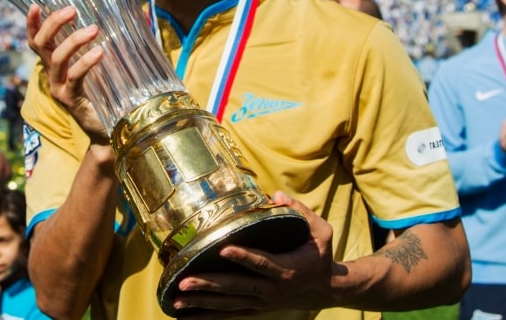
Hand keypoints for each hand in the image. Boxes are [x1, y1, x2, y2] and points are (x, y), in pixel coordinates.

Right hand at [26, 4, 106, 140]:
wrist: (110, 126)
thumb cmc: (106, 89)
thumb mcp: (98, 63)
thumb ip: (96, 44)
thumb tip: (110, 16)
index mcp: (55, 63)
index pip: (37, 41)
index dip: (32, 24)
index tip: (35, 5)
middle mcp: (52, 74)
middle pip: (42, 45)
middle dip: (53, 24)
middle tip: (72, 10)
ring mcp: (58, 88)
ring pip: (57, 59)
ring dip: (73, 40)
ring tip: (94, 29)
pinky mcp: (70, 99)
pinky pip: (74, 77)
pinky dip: (86, 62)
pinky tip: (99, 52)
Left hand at [172, 192, 339, 318]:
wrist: (327, 289)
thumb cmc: (321, 255)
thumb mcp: (322, 231)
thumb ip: (301, 212)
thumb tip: (277, 196)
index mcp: (286, 269)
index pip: (262, 262)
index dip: (244, 257)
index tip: (224, 248)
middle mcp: (271, 289)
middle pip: (236, 287)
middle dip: (209, 285)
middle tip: (185, 281)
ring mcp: (262, 301)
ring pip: (229, 303)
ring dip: (202, 302)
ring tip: (177, 299)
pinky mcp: (257, 307)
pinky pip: (230, 313)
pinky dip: (208, 314)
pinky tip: (186, 315)